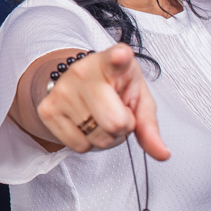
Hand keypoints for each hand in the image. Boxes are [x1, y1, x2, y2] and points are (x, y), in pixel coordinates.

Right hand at [36, 43, 169, 159]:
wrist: (77, 81)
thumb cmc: (113, 87)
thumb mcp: (137, 98)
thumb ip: (149, 126)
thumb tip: (162, 154)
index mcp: (112, 62)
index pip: (115, 59)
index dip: (119, 58)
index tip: (120, 56)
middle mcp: (83, 72)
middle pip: (115, 123)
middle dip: (121, 129)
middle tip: (116, 114)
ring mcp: (62, 91)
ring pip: (97, 139)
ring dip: (104, 137)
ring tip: (99, 118)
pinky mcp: (47, 109)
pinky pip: (79, 146)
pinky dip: (87, 142)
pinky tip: (85, 124)